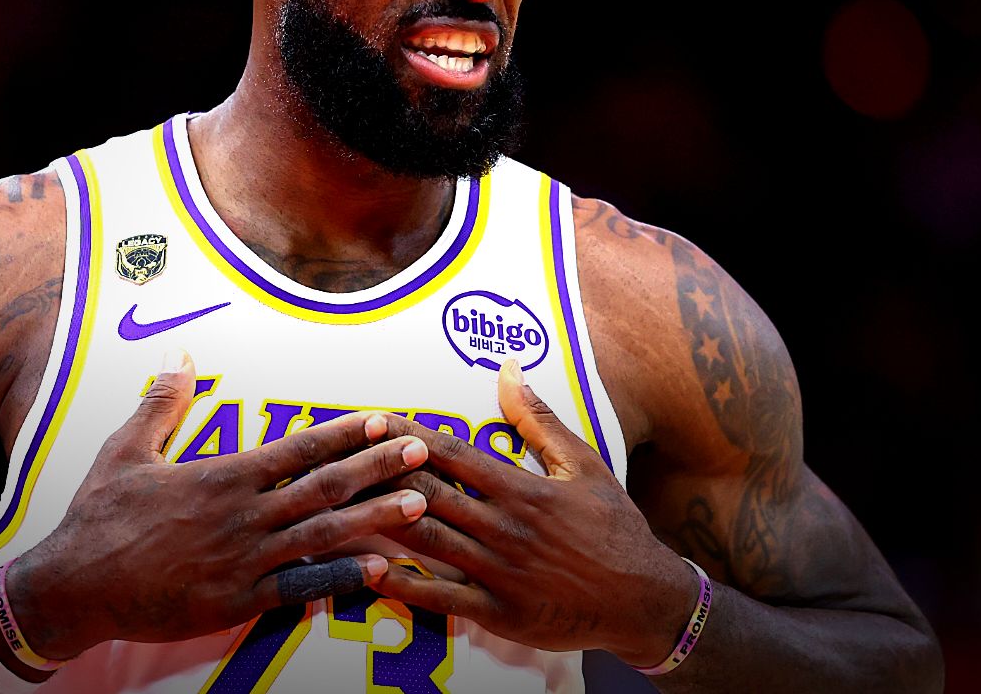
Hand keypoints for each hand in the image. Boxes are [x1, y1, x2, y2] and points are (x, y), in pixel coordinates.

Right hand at [6, 351, 430, 659]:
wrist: (73, 586)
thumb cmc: (99, 517)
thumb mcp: (126, 450)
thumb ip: (161, 403)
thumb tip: (180, 355)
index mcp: (221, 477)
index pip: (297, 448)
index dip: (344, 432)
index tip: (382, 418)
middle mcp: (242, 515)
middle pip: (324, 486)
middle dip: (379, 466)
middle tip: (424, 451)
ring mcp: (244, 560)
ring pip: (324, 536)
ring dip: (377, 518)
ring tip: (420, 503)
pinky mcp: (237, 601)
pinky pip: (301, 589)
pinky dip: (342, 579)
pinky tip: (380, 571)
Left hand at [371, 359, 699, 667]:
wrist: (643, 598)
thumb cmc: (613, 527)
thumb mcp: (583, 465)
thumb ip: (539, 420)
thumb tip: (509, 370)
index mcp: (522, 490)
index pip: (452, 454)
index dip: (407, 436)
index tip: (373, 421)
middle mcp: (504, 528)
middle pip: (429, 493)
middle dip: (381, 474)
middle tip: (338, 458)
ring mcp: (498, 571)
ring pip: (427, 540)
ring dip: (381, 521)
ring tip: (339, 506)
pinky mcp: (497, 610)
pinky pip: (441, 597)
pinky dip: (403, 585)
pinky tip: (368, 571)